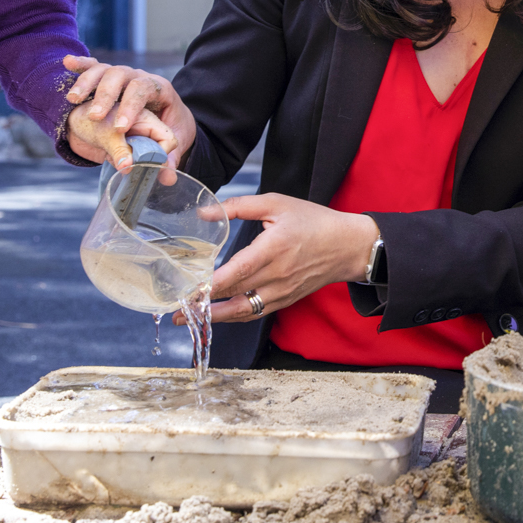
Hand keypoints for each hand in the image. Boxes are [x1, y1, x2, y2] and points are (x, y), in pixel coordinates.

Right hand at [61, 56, 191, 178]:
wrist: (166, 110)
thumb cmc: (171, 124)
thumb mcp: (175, 139)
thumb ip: (170, 158)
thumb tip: (167, 178)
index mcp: (158, 88)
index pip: (144, 88)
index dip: (131, 105)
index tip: (119, 128)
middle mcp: (138, 77)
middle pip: (121, 75)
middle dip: (106, 95)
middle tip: (95, 116)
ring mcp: (122, 76)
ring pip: (103, 70)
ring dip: (87, 83)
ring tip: (73, 100)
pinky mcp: (107, 78)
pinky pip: (92, 67)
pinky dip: (80, 65)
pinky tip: (67, 63)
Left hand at [200, 193, 377, 324]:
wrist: (348, 246)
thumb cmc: (313, 221)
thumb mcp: (277, 203)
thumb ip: (239, 206)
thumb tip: (205, 213)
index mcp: (274, 248)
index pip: (236, 272)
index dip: (209, 285)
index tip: (186, 290)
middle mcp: (277, 275)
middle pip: (233, 294)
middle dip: (201, 304)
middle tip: (174, 309)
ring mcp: (282, 292)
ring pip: (242, 311)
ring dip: (213, 317)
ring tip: (186, 319)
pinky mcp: (285, 300)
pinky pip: (255, 312)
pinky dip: (233, 316)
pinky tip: (215, 314)